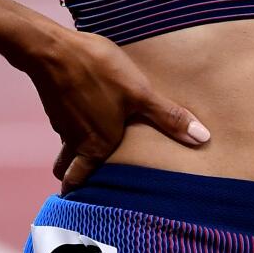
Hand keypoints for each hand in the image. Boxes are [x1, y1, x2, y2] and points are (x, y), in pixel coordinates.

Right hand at [10, 26, 210, 189]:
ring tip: (88, 149)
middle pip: (66, 169)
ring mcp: (61, 121)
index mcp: (95, 146)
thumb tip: (202, 139)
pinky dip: (72, 123)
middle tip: (81, 184)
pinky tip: (85, 110)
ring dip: (72, 151)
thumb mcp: (139, 94)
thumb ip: (168, 118)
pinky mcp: (55, 102)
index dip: (79, 194)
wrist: (52, 48)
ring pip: (65, 146)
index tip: (84, 204)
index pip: (78, 181)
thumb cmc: (98, 71)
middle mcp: (74, 140)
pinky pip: (64, 122)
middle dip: (72, 178)